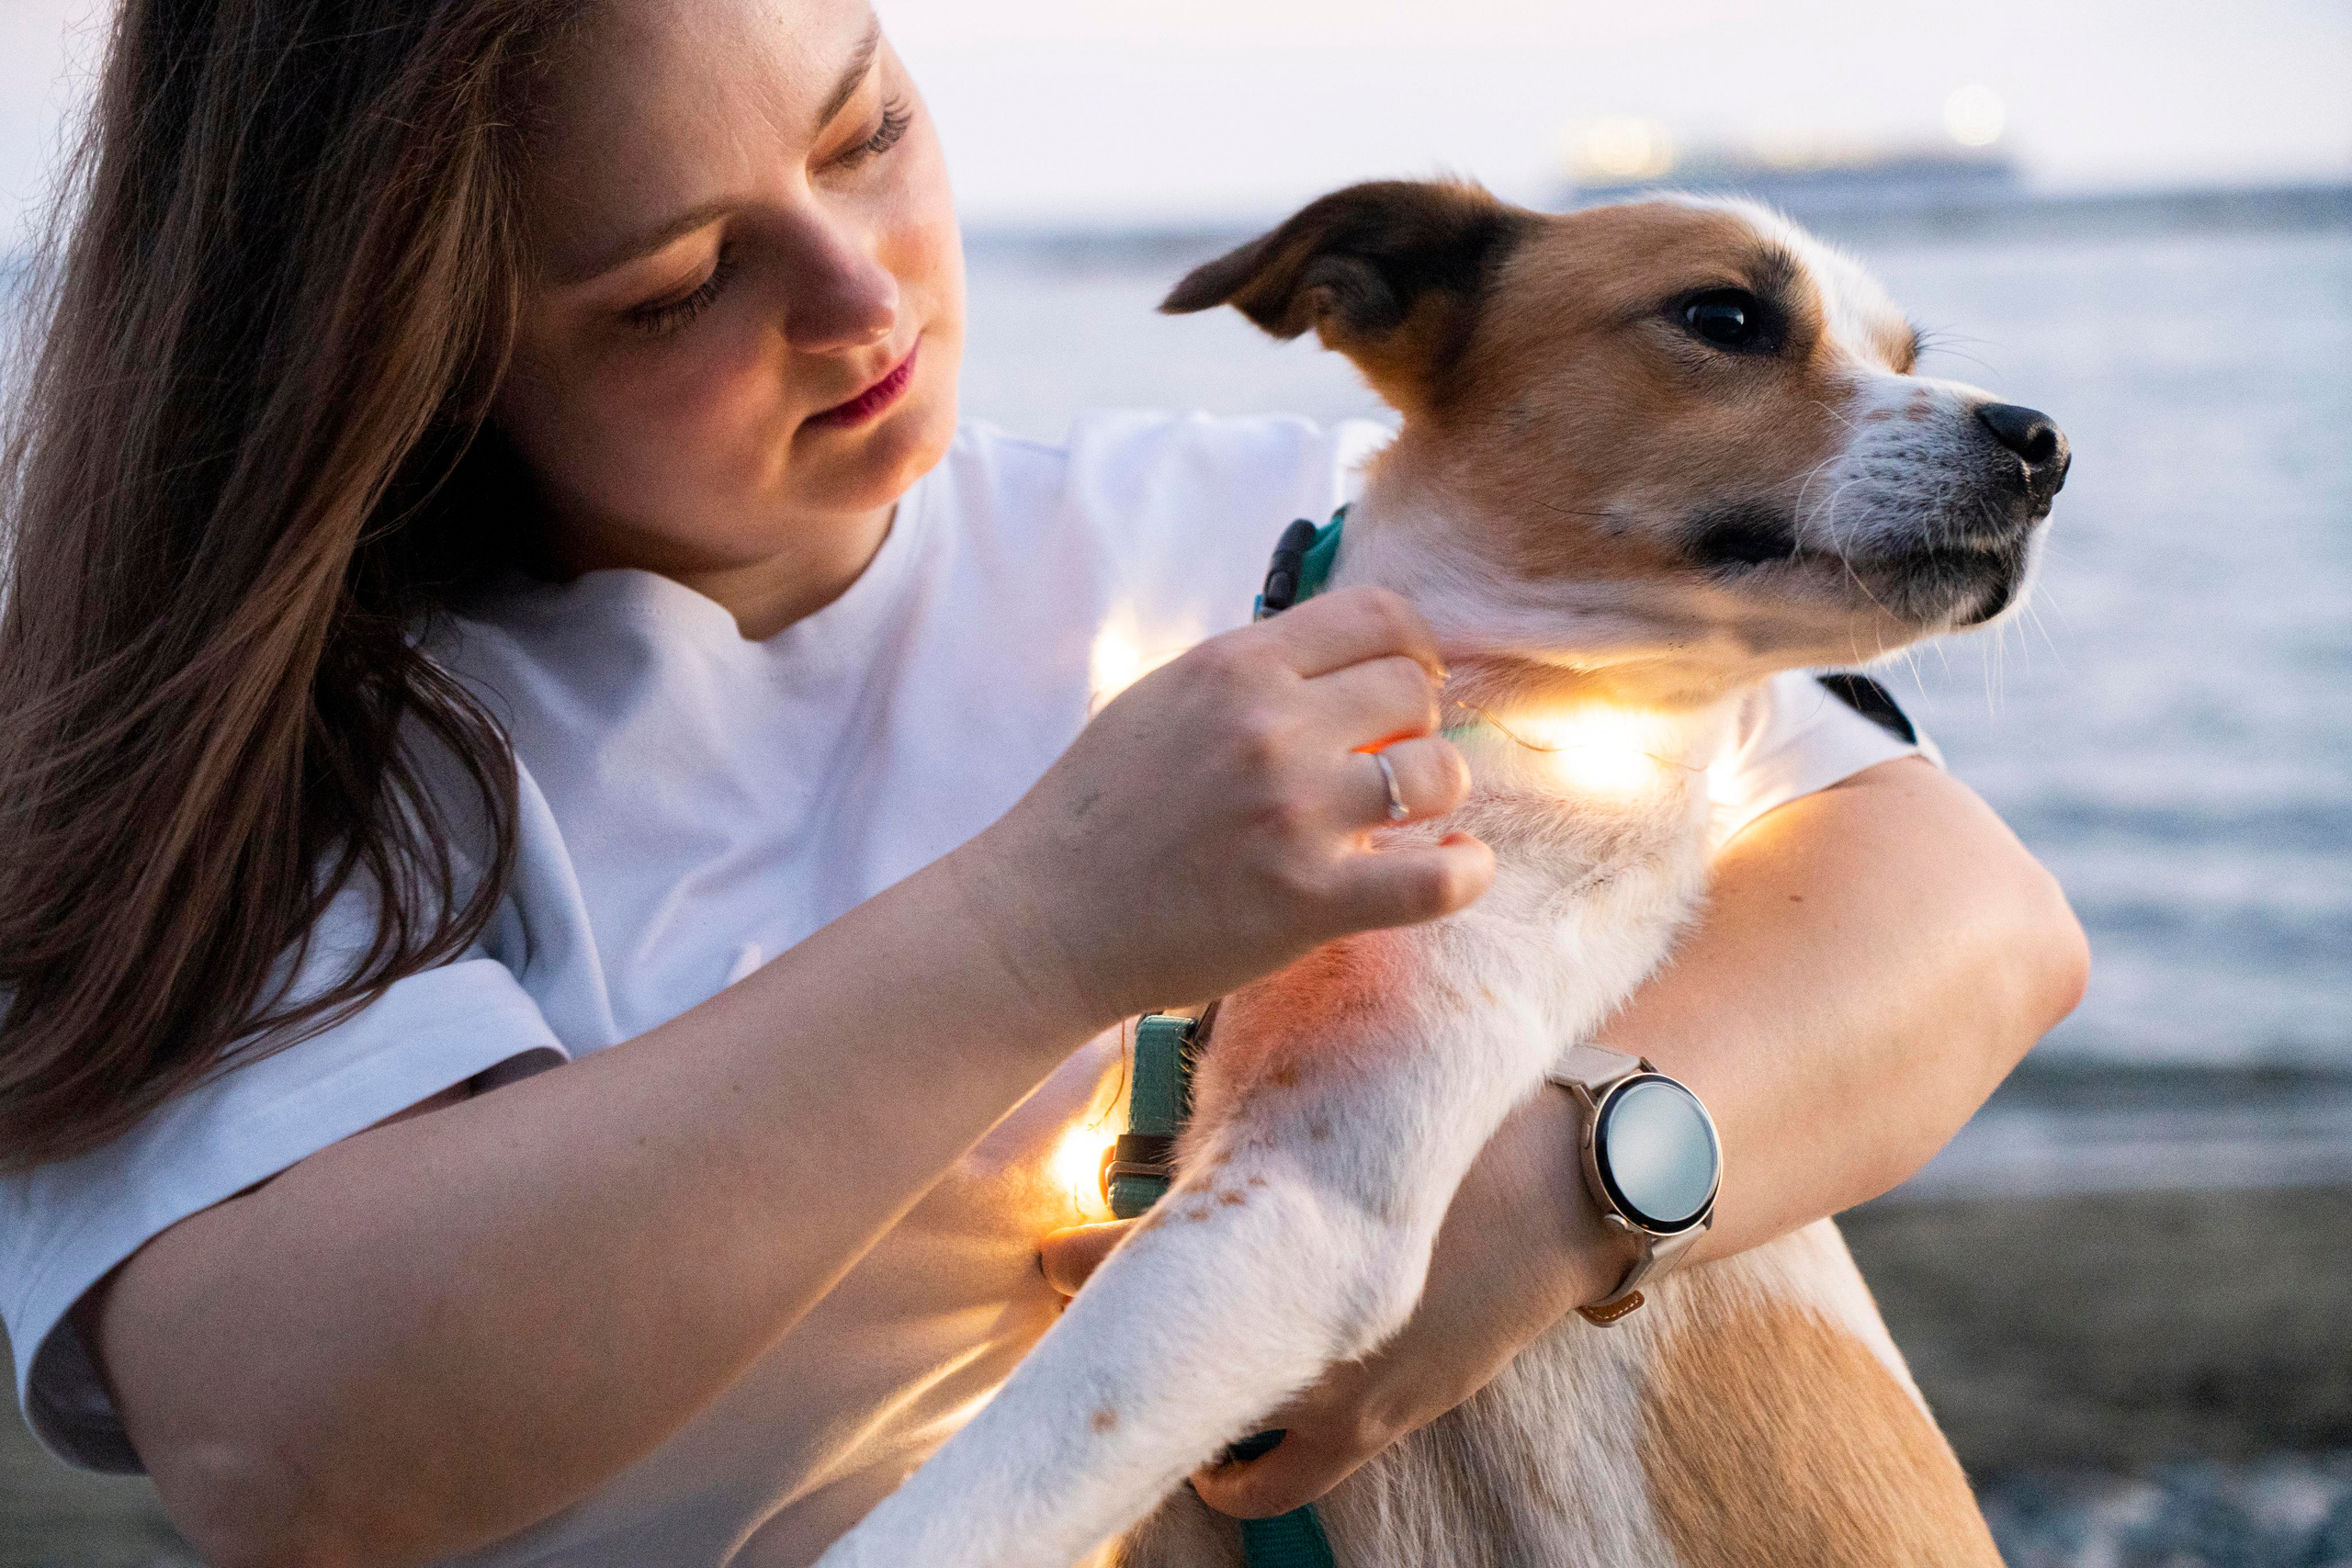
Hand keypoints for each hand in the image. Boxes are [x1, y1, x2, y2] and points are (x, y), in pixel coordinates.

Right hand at [965, 587, 1492, 1027]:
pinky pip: (1438, 878)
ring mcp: (1294, 814)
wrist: (1045, 917)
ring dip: (1437, 793)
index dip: (1413, 648)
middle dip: (1417, 725)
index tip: (1409, 683)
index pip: (1379, 615)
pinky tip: (1458, 865)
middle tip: (1390, 762)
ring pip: (1439, 773)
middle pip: (1414, 692)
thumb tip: (1349, 661)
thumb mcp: (1165, 698)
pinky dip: (1465, 870)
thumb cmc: (1102, 813)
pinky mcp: (1310, 900)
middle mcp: (1270, 727)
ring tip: (1408, 818)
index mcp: (1235, 665)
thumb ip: (1253, 674)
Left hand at [1037, 1086, 1620, 1517]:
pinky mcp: (1375, 1424)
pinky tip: (1224, 1450)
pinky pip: (1276, 1479)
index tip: (1046, 1258)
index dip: (1071, 1262)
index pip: (1120, 1259)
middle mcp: (1289, 1314)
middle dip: (1108, 1340)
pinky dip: (1239, 1471)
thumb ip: (1262, 1127)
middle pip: (1149, 1354)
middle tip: (1085, 1315)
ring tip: (1160, 1378)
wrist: (1570, 1184)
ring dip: (1176, 1408)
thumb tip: (1188, 1121)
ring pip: (1204, 1432)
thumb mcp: (1347, 1110)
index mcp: (1271, 1224)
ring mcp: (1329, 1383)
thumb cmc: (1455, 1125)